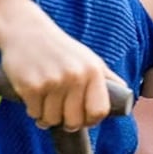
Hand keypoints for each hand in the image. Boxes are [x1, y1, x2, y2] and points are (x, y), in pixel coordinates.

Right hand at [0, 0, 124, 130]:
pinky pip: (34, 113)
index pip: (99, 111)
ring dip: (48, 119)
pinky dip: (34, 112)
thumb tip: (126, 95)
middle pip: (75, 120)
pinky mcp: (30, 86)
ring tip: (47, 108)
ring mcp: (52, 82)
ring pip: (52, 119)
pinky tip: (34, 102)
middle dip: (69, 124)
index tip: (85, 120)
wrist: (25, 30)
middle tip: (63, 118)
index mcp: (93, 71)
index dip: (92, 121)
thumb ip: (107, 78)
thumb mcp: (89, 58)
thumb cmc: (61, 48)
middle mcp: (75, 77)